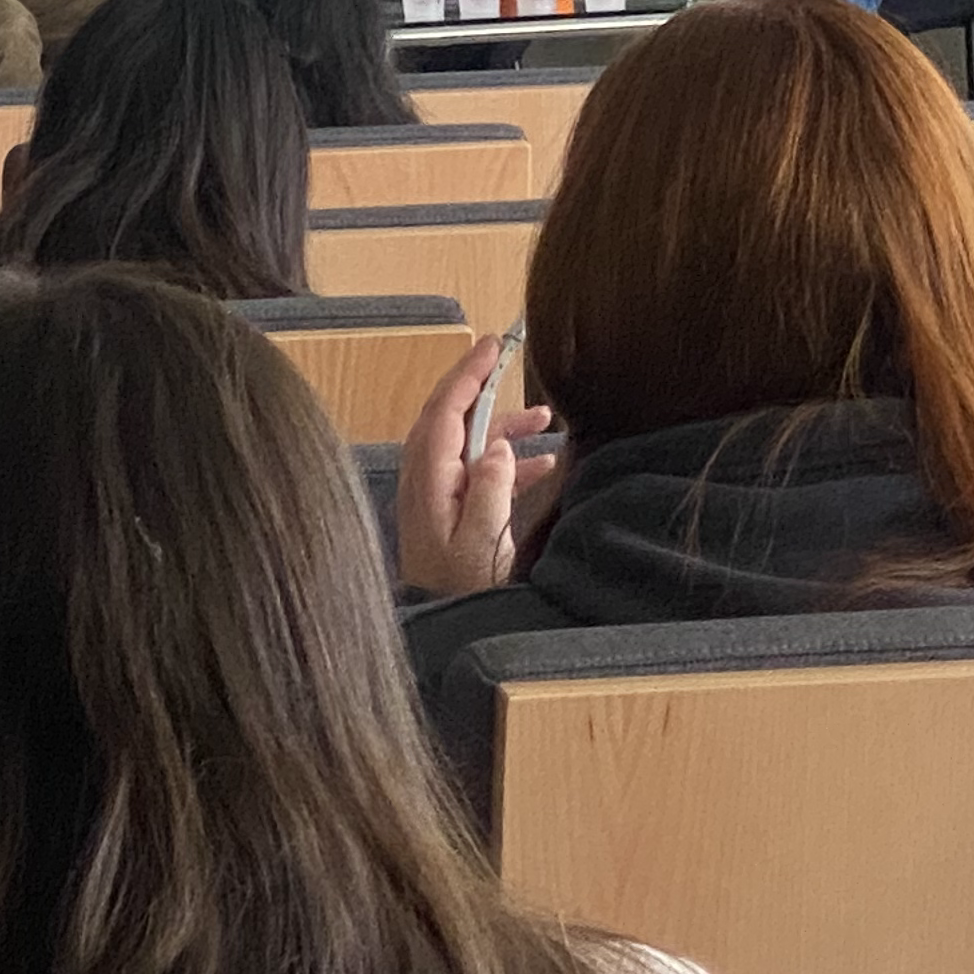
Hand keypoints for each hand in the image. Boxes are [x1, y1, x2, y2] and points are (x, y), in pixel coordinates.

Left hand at [400, 328, 557, 596]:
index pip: (445, 412)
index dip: (467, 375)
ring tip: (545, 419)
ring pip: (468, 445)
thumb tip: (495, 446)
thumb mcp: (481, 543)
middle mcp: (428, 482)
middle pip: (450, 418)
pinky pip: (477, 472)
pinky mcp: (448, 513)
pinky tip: (542, 466)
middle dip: (479, 386)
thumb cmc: (461, 591)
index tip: (490, 346)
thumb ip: (489, 491)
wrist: (441, 628)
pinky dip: (507, 461)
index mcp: (431, 481)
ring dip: (503, 427)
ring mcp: (436, 497)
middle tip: (504, 356)